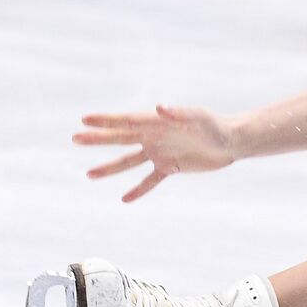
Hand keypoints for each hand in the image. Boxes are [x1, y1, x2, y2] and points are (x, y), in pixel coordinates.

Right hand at [73, 104, 234, 201]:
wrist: (231, 141)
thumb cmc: (215, 125)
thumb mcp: (198, 117)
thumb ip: (178, 113)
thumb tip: (160, 107)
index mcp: (156, 122)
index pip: (126, 120)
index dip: (105, 120)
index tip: (84, 120)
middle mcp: (154, 136)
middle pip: (120, 138)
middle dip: (98, 139)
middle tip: (75, 139)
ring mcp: (160, 152)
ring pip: (129, 162)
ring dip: (110, 168)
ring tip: (89, 174)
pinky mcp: (170, 167)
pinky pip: (150, 180)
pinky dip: (138, 190)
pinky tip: (124, 199)